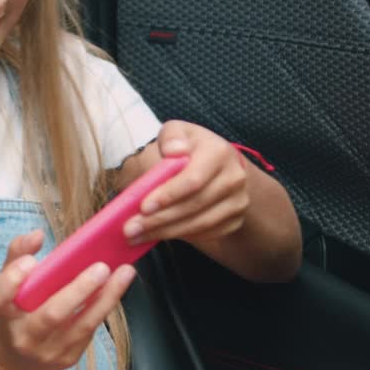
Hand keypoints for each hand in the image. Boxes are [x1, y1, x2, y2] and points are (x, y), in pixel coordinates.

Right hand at [0, 230, 134, 369]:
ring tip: (123, 273)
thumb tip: (37, 234)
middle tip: (101, 267)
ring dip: (106, 298)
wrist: (13, 359)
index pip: (0, 298)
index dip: (13, 280)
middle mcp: (24, 336)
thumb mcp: (6, 286)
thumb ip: (17, 255)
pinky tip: (116, 289)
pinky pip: (90, 330)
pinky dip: (104, 307)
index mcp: (4, 314)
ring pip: (81, 325)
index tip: (30, 262)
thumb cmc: (13, 313)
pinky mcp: (68, 358)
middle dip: (79, 290)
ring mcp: (48, 351)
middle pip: (52, 314)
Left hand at [123, 120, 250, 245]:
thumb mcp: (177, 132)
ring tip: (137, 235)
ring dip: (165, 232)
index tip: (143, 207)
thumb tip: (173, 150)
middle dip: (160, 219)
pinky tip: (156, 235)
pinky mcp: (235, 220)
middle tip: (131, 228)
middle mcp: (234, 178)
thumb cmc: (190, 147)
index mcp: (219, 153)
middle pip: (194, 205)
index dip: (168, 195)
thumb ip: (171, 136)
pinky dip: (179, 236)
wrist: (218, 164)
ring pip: (199, 224)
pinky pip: (206, 234)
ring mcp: (238, 201)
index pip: (193, 179)